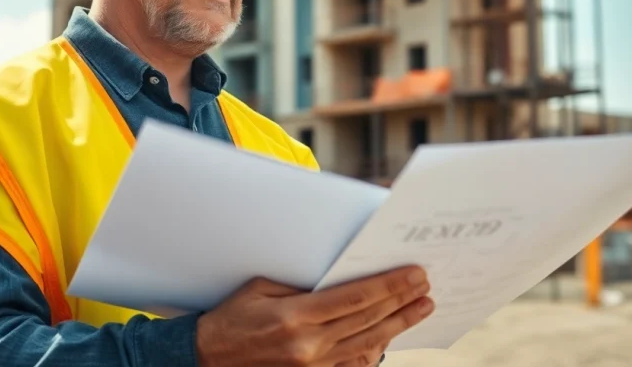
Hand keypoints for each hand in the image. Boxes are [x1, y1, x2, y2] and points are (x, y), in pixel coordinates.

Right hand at [195, 265, 432, 366]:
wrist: (205, 361)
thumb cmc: (231, 319)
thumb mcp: (261, 289)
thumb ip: (302, 286)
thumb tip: (340, 278)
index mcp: (296, 318)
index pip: (356, 298)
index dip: (390, 286)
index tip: (414, 274)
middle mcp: (308, 347)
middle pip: (369, 320)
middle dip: (402, 302)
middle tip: (426, 287)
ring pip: (367, 344)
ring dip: (398, 325)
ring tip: (420, 309)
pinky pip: (351, 365)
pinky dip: (374, 350)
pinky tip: (390, 337)